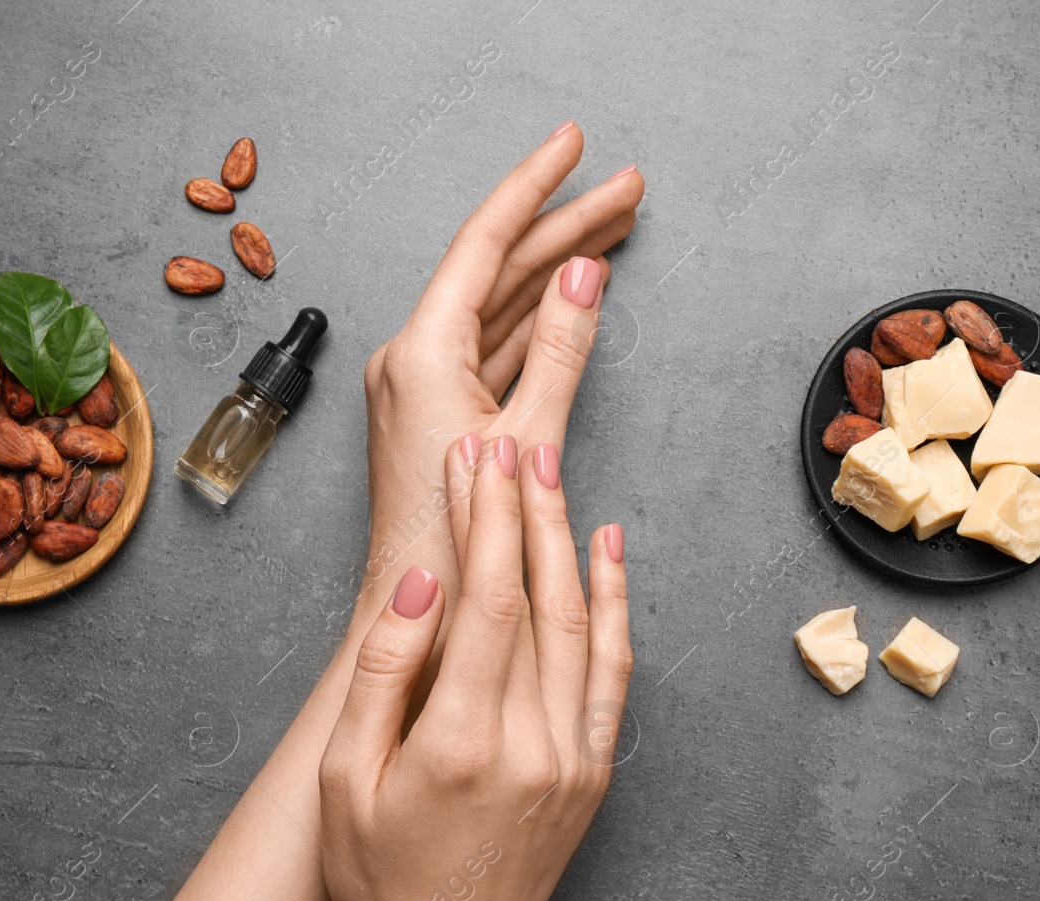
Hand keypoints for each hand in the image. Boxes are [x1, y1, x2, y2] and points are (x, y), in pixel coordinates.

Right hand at [318, 434, 631, 900]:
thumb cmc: (383, 877)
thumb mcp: (344, 780)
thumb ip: (384, 675)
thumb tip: (419, 583)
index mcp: (461, 742)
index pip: (487, 601)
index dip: (482, 521)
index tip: (472, 460)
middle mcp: (532, 742)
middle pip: (539, 597)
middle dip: (522, 510)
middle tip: (508, 446)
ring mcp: (574, 754)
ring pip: (582, 622)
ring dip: (566, 540)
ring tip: (548, 473)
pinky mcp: (594, 765)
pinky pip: (614, 667)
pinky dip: (614, 602)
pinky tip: (607, 550)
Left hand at [356, 122, 640, 619]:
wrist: (418, 617)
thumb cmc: (460, 546)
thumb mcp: (527, 440)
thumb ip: (560, 350)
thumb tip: (586, 275)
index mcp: (420, 353)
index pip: (485, 243)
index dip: (535, 186)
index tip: (574, 144)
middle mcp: (410, 357)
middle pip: (498, 270)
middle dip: (566, 227)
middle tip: (628, 190)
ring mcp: (421, 383)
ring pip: (499, 307)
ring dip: (557, 270)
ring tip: (616, 229)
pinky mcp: (437, 410)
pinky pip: (492, 346)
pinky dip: (537, 320)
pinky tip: (575, 293)